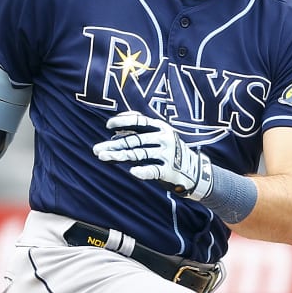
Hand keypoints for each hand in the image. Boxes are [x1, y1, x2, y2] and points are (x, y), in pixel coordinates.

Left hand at [92, 111, 213, 199]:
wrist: (195, 170)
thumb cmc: (170, 151)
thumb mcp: (160, 135)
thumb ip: (141, 131)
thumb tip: (115, 128)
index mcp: (160, 127)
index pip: (139, 121)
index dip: (123, 121)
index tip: (108, 125)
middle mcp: (164, 138)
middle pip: (134, 140)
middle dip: (114, 145)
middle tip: (96, 149)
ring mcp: (167, 154)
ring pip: (139, 154)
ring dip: (119, 156)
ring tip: (103, 157)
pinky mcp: (169, 170)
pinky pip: (153, 170)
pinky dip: (143, 171)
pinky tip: (132, 172)